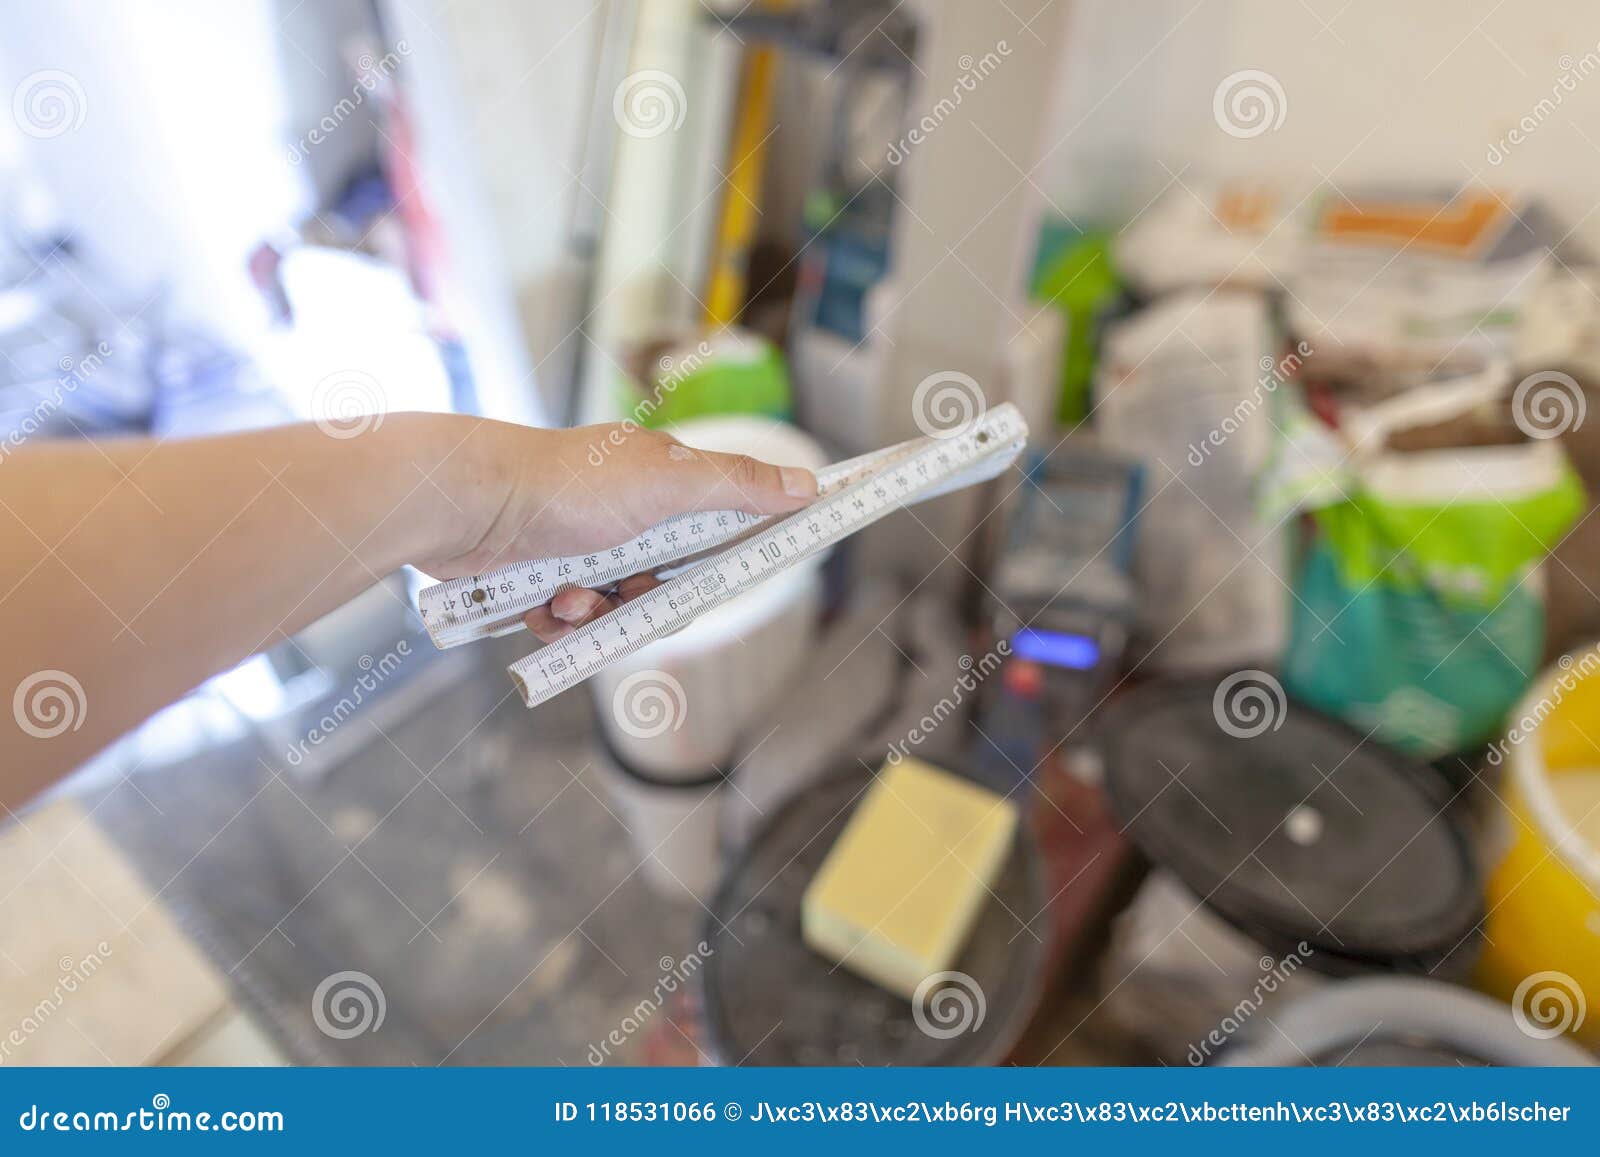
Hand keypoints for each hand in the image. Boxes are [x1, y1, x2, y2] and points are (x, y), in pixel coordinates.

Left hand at [415, 418, 816, 641]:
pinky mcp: (540, 579)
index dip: (738, 548)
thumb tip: (808, 482)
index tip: (755, 568)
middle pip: (670, 580)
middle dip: (652, 597)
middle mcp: (622, 511)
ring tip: (573, 596)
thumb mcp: (670, 482)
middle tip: (634, 590)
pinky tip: (546, 604)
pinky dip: (562, 620)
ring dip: (601, 611)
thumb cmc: (569, 485)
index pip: (721, 521)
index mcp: (659, 480)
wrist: (468, 505)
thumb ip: (739, 485)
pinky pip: (572, 623)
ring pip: (620, 607)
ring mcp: (579, 546)